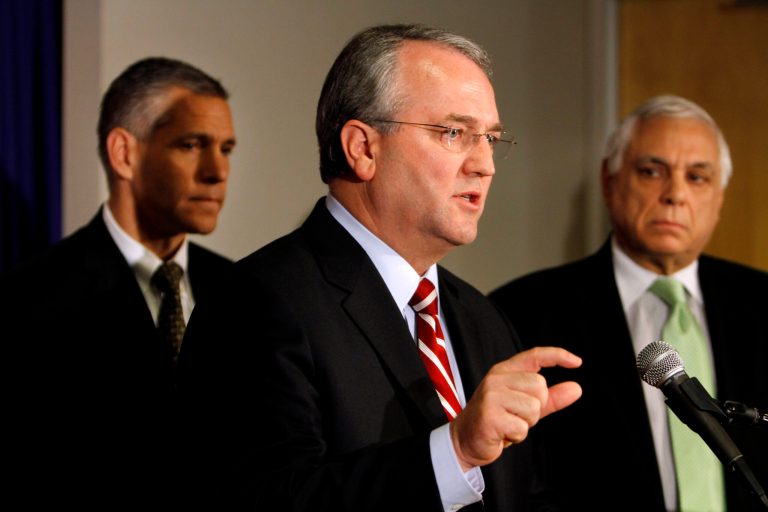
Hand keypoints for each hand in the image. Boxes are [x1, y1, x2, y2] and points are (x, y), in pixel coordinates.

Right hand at [450, 346, 581, 471]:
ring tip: (508, 423)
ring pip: (533, 408)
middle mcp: (497, 379)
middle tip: (516, 415)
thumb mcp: (525, 406)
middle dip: (536, 407)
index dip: (557, 356)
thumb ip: (551, 398)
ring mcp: (491, 395)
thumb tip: (576, 388)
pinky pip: (522, 427)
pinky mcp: (490, 415)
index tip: (577, 362)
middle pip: (540, 387)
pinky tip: (502, 433)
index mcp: (504, 371)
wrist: (465, 440)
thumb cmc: (496, 421)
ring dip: (526, 423)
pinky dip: (516, 435)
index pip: (534, 356)